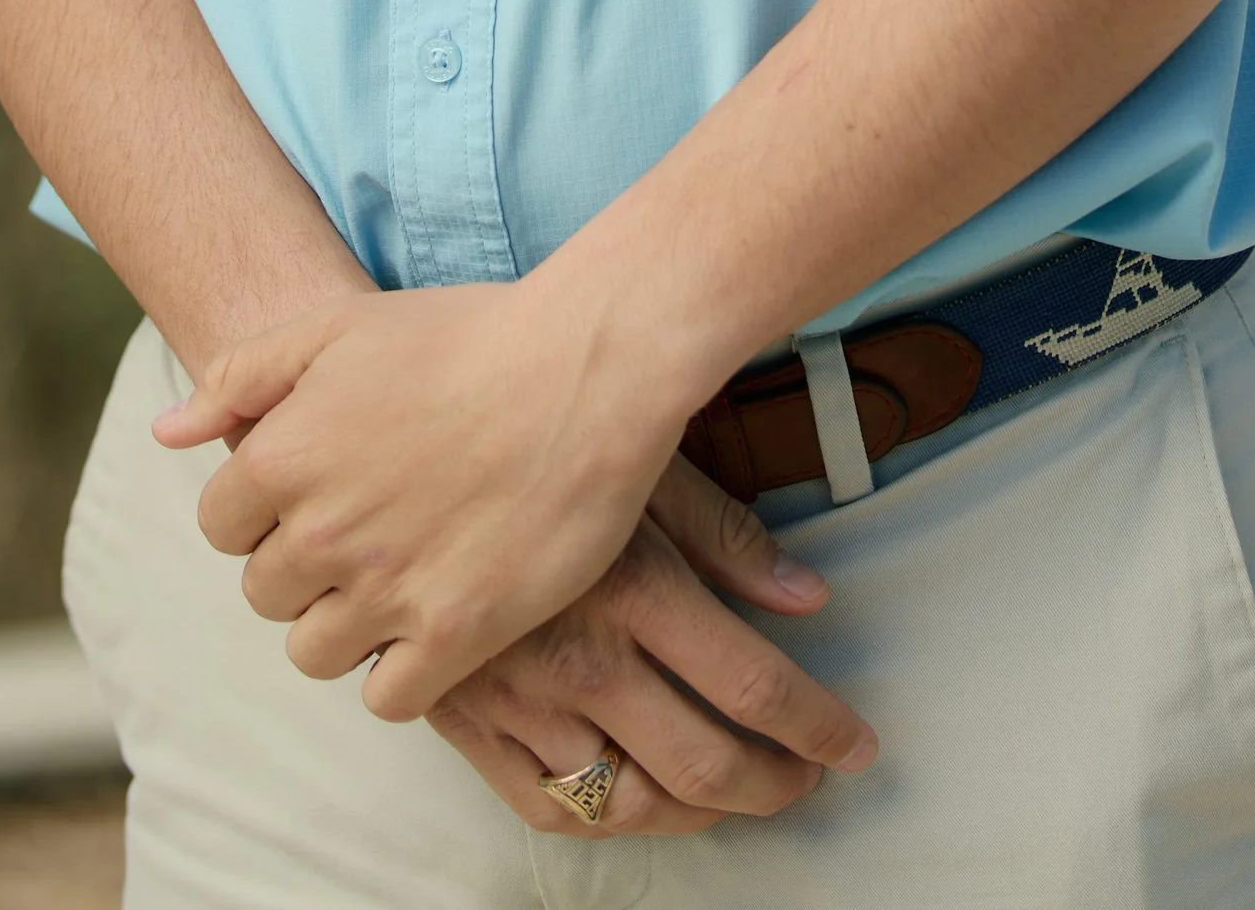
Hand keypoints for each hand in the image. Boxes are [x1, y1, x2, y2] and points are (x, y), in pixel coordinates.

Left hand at [155, 266, 704, 716]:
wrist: (587, 366)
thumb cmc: (466, 334)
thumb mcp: (340, 325)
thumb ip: (243, 377)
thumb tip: (167, 432)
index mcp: (283, 456)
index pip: (221, 525)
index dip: (267, 508)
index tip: (322, 488)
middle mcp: (322, 532)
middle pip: (265, 593)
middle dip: (304, 566)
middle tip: (369, 528)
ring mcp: (387, 590)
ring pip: (315, 653)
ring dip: (345, 623)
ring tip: (397, 578)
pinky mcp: (455, 633)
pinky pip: (387, 699)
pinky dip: (402, 673)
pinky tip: (434, 622)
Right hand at [427, 459, 877, 836]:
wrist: (400, 446)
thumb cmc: (535, 435)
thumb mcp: (644, 461)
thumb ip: (727, 535)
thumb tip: (810, 598)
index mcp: (632, 584)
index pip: (754, 688)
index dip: (817, 729)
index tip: (855, 747)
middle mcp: (578, 653)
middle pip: (701, 764)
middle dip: (772, 786)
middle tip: (806, 779)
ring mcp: (517, 697)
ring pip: (628, 802)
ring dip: (697, 813)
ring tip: (734, 792)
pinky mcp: (465, 719)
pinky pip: (548, 806)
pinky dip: (605, 819)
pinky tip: (640, 798)